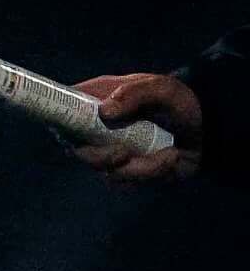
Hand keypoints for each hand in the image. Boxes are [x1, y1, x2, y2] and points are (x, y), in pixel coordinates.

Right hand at [71, 73, 202, 183]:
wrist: (211, 130)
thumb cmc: (181, 102)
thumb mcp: (161, 89)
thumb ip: (133, 94)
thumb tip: (104, 112)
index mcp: (98, 101)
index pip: (62, 111)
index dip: (59, 123)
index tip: (70, 134)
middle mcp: (98, 127)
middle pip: (75, 148)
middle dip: (98, 157)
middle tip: (122, 153)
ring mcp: (111, 150)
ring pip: (102, 170)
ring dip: (137, 168)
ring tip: (168, 155)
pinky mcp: (126, 170)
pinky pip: (124, 182)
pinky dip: (150, 173)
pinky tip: (170, 160)